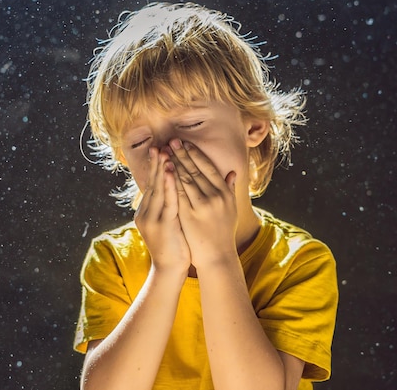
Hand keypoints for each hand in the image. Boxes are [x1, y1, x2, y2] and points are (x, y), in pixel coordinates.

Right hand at [134, 147, 190, 273]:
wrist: (169, 270)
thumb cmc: (174, 246)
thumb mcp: (170, 222)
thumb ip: (171, 206)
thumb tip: (176, 190)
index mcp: (148, 211)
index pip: (152, 185)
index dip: (156, 168)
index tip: (160, 150)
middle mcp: (146, 213)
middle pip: (152, 183)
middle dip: (156, 164)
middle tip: (159, 145)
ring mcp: (152, 219)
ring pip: (157, 189)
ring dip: (161, 170)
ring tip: (164, 152)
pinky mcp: (161, 225)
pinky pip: (166, 201)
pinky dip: (169, 185)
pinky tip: (171, 172)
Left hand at [168, 139, 237, 268]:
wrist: (217, 255)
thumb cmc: (223, 232)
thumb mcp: (231, 209)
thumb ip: (230, 189)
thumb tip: (232, 172)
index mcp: (225, 193)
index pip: (208, 168)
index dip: (196, 154)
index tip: (186, 143)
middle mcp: (216, 197)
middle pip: (195, 170)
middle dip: (182, 154)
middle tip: (171, 141)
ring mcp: (202, 206)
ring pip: (185, 179)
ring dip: (174, 164)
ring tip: (165, 152)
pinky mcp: (190, 215)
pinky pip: (178, 194)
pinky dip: (171, 181)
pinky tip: (164, 171)